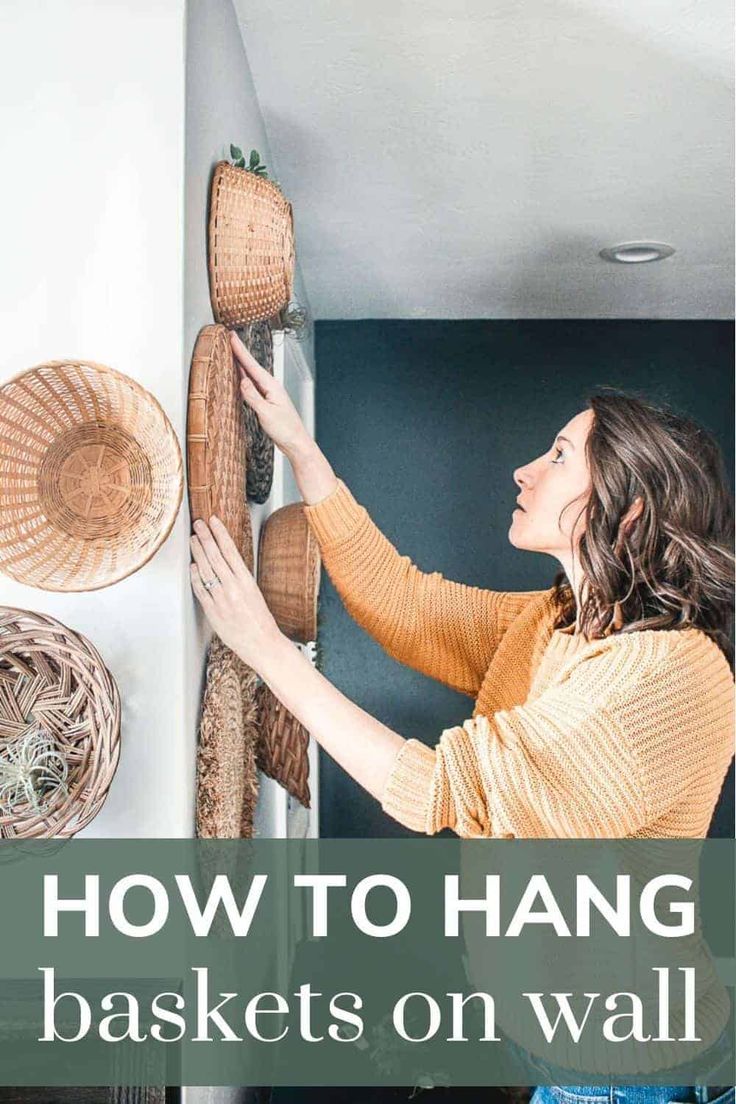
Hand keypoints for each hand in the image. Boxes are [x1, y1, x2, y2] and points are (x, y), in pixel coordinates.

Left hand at [190, 515, 284, 673]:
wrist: (262, 644)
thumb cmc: (261, 622)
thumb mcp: (254, 594)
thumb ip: (239, 580)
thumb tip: (226, 566)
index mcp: (246, 581)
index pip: (230, 550)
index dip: (220, 534)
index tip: (214, 521)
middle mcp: (233, 588)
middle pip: (215, 556)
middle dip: (205, 537)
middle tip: (198, 524)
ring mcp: (221, 599)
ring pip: (205, 569)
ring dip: (197, 552)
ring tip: (193, 540)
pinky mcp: (212, 611)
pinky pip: (200, 590)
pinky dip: (195, 577)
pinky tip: (192, 567)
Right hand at [231, 330, 312, 460]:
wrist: (296, 443)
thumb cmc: (286, 430)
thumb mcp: (266, 413)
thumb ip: (253, 397)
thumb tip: (242, 381)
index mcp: (271, 386)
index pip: (252, 365)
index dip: (240, 350)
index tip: (232, 337)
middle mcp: (271, 387)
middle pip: (251, 366)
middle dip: (240, 352)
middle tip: (230, 338)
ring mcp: (269, 394)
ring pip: (251, 375)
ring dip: (242, 364)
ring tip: (232, 353)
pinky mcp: (267, 402)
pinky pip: (252, 385)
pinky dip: (244, 378)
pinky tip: (241, 377)